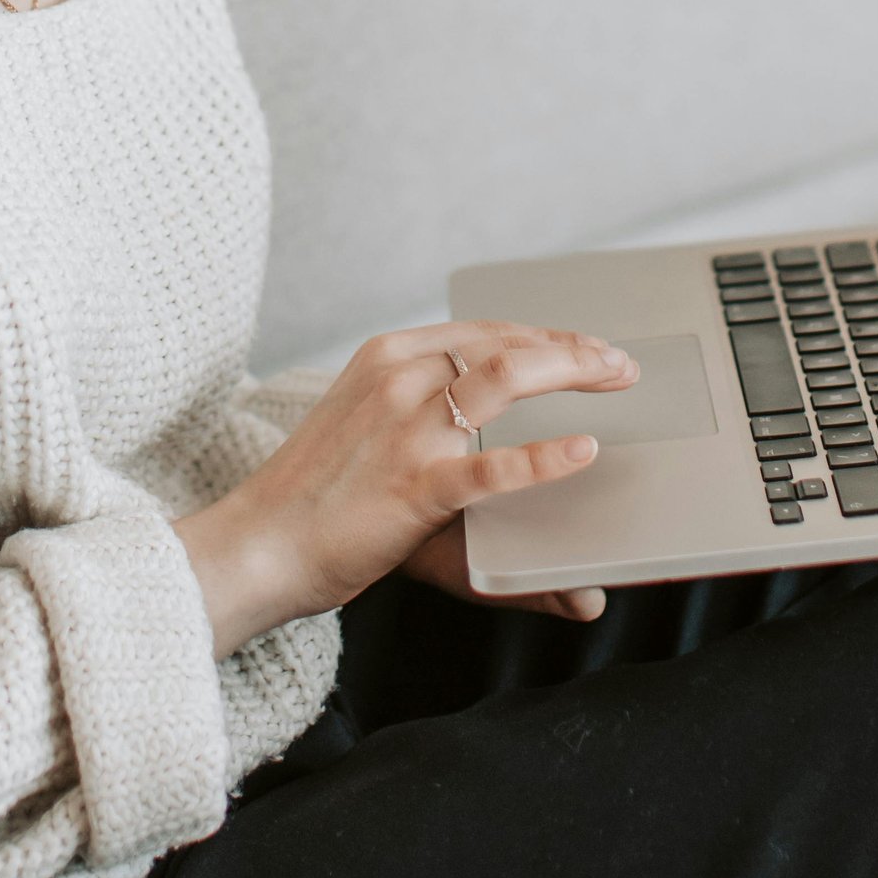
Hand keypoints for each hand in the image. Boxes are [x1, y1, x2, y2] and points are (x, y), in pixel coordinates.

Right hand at [175, 322, 634, 657]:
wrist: (257, 546)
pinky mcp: (413, 485)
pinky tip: (583, 451)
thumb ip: (447, 457)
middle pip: (503, 343)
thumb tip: (497, 468)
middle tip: (620, 363)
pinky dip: (542, 456)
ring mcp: (405, 429)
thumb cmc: (317, 502)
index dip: (542, 334)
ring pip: (503, 378)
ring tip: (614, 380)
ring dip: (569, 370)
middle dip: (571, 347)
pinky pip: (490, 465)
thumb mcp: (378, 453)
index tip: (586, 346)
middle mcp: (397, 379)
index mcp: (385, 359)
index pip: (482, 331)